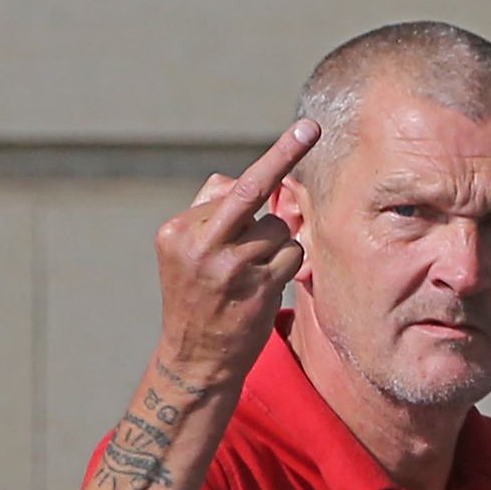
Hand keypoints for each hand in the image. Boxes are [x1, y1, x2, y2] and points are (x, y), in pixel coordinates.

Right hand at [155, 118, 319, 387]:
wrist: (195, 361)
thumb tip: (253, 178)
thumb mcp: (186, 257)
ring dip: (277, 242)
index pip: (223, 187)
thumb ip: (212, 216)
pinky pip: (292, 254)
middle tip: (312, 128)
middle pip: (251, 189)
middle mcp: (201, 244)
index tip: (299, 133)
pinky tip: (268, 284)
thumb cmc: (197, 301)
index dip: (255, 180)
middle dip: (284, 154)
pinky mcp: (258, 287)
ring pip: (277, 226)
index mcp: (178, 231)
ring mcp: (231, 267)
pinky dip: (289, 263)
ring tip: (253, 272)